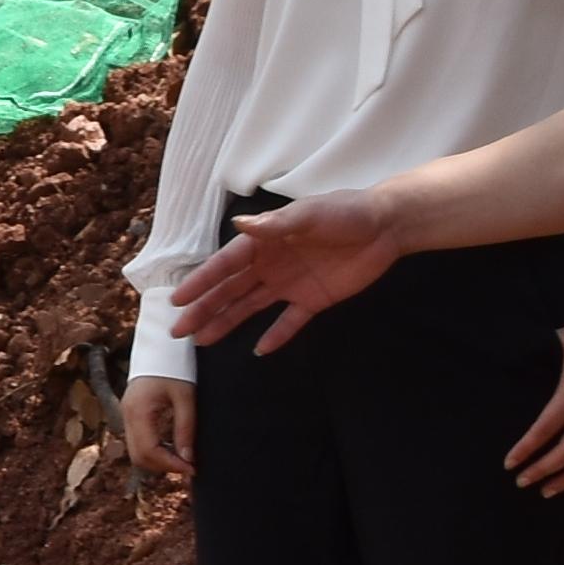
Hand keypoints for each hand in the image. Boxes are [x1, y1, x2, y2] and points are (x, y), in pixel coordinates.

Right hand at [119, 371, 193, 486]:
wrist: (160, 345)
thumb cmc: (175, 365)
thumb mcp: (186, 396)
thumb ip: (186, 428)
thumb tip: (188, 458)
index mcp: (138, 411)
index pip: (149, 451)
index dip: (170, 465)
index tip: (192, 469)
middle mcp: (127, 415)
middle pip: (139, 457)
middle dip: (164, 466)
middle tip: (189, 467)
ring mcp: (126, 415)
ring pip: (137, 452)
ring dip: (159, 460)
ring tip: (184, 459)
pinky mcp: (131, 414)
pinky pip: (138, 442)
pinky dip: (155, 450)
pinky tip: (174, 448)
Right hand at [174, 187, 402, 351]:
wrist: (386, 226)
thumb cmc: (346, 213)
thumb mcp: (310, 214)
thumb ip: (275, 224)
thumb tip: (239, 225)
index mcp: (265, 241)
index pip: (225, 266)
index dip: (200, 283)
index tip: (177, 300)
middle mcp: (271, 264)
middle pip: (230, 290)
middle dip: (203, 309)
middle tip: (178, 331)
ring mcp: (290, 284)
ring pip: (250, 308)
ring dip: (226, 323)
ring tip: (201, 342)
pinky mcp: (313, 300)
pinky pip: (289, 322)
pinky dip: (275, 336)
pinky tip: (258, 351)